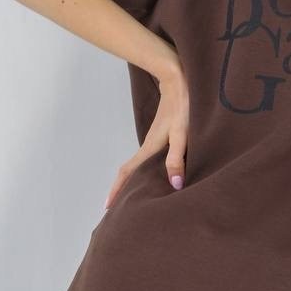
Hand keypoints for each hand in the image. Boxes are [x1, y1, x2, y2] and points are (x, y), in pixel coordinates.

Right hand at [104, 62, 189, 207]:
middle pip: (131, 172)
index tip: (107, 206)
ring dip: (135, 180)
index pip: (127, 172)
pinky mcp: (163, 135)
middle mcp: (149, 146)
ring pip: (140, 165)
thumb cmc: (182, 107)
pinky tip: (156, 174)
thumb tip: (175, 185)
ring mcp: (155, 140)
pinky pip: (150, 158)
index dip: (117, 189)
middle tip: (118, 209)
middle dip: (122, 190)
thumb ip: (177, 159)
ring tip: (135, 196)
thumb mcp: (181, 135)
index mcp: (149, 148)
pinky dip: (147, 170)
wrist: (179, 81)